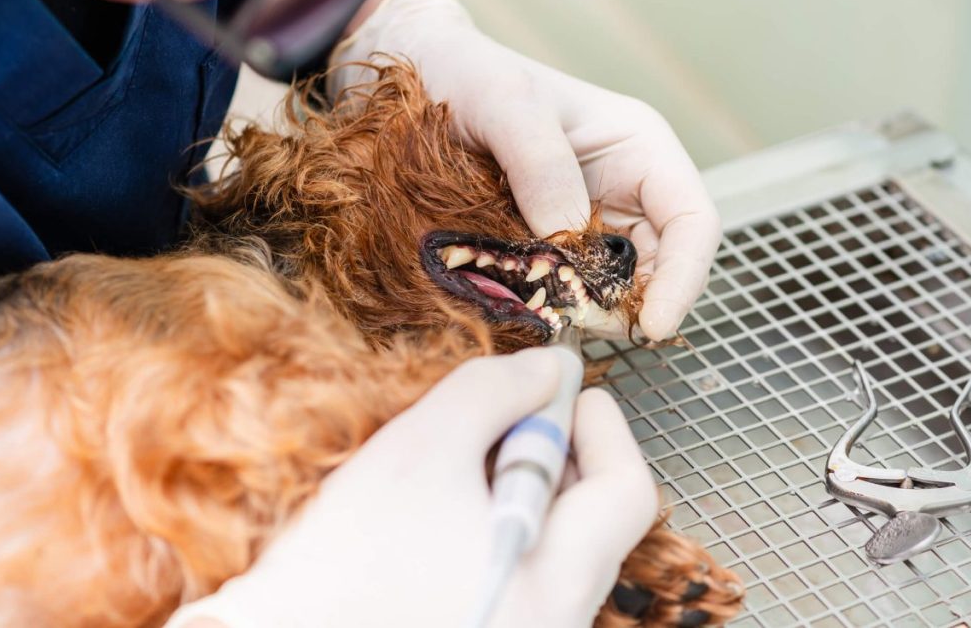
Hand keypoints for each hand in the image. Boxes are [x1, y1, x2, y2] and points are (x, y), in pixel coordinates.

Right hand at [165, 349, 656, 627]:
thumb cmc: (344, 561)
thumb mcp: (423, 446)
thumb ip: (495, 391)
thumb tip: (550, 368)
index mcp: (556, 586)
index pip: (627, 492)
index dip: (602, 426)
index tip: (562, 391)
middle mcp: (554, 624)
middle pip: (592, 517)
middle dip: (553, 450)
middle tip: (502, 418)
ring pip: (553, 541)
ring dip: (519, 485)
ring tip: (458, 467)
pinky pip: (518, 565)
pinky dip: (494, 522)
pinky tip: (440, 512)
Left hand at [332, 0, 721, 340]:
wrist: (423, 81)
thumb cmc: (471, 74)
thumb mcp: (506, 103)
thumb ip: (540, 164)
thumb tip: (567, 237)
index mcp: (641, 149)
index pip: (693, 222)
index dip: (684, 278)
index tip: (652, 325)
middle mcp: (626, 191)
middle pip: (660, 268)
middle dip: (629, 306)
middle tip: (576, 323)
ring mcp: (589, 222)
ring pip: (613, 288)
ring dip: (588, 310)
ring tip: (542, 314)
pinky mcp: (550, 247)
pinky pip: (567, 289)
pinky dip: (553, 306)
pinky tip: (522, 307)